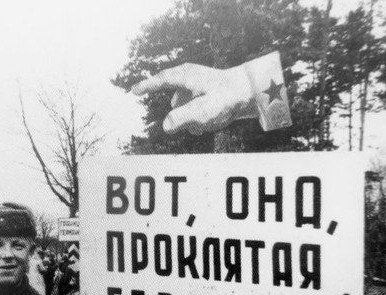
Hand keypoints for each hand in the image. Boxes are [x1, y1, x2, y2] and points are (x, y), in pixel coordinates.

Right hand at [132, 63, 255, 134]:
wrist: (252, 92)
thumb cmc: (227, 100)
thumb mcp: (204, 111)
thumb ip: (183, 118)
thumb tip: (165, 126)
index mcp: (186, 77)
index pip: (161, 80)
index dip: (147, 86)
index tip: (133, 91)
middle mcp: (190, 76)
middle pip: (169, 85)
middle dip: (163, 97)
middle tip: (140, 90)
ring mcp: (198, 82)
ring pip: (183, 101)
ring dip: (187, 115)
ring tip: (200, 127)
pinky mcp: (205, 90)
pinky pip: (193, 104)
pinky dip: (195, 116)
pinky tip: (205, 126)